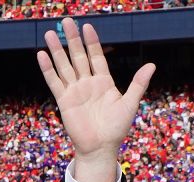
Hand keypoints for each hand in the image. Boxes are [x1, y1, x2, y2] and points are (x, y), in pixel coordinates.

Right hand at [37, 19, 155, 181]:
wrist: (101, 148)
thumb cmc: (117, 128)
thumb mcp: (130, 104)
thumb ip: (138, 84)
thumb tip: (152, 65)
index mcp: (104, 82)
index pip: (96, 56)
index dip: (92, 42)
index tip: (87, 26)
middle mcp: (88, 83)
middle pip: (78, 56)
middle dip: (73, 39)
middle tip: (67, 21)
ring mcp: (75, 91)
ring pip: (64, 66)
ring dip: (57, 50)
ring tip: (51, 33)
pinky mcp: (64, 100)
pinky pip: (54, 82)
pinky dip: (48, 69)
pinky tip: (42, 55)